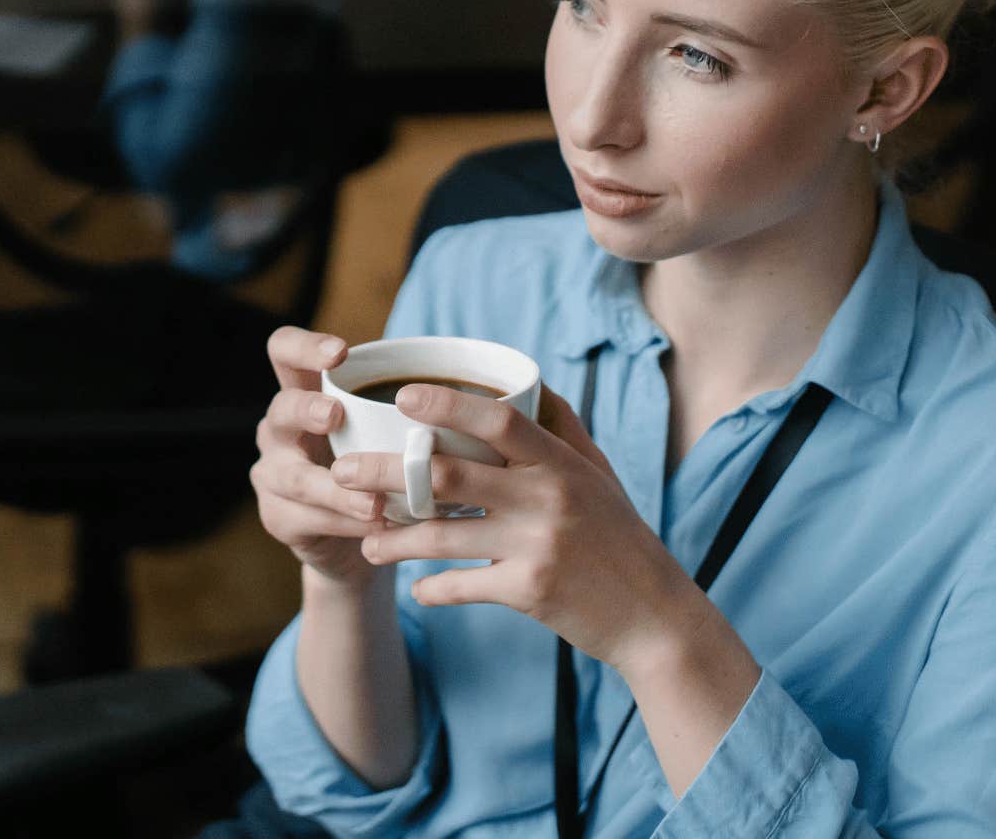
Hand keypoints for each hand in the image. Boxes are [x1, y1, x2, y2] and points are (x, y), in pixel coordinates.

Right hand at [250, 326, 387, 588]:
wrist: (354, 544)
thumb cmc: (381, 471)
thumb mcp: (389, 434)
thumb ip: (413, 412)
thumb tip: (492, 394)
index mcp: (304, 392)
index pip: (284, 350)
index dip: (305, 347)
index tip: (341, 353)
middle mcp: (280, 428)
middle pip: (281, 408)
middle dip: (307, 410)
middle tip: (335, 415)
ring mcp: (273, 474)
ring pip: (295, 477)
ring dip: (336, 488)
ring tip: (374, 501)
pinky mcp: (278, 517)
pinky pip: (308, 518)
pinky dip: (345, 522)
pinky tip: (376, 526)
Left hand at [331, 383, 697, 669]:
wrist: (654, 615)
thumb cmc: (618, 536)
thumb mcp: (596, 474)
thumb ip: (561, 428)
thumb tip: (530, 380)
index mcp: (561, 463)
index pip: (501, 419)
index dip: (449, 404)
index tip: (404, 396)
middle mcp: (548, 498)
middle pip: (449, 475)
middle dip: (385, 472)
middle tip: (342, 470)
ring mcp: (538, 545)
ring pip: (443, 536)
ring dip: (394, 539)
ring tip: (367, 541)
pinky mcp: (530, 591)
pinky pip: (463, 586)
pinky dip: (432, 589)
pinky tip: (416, 589)